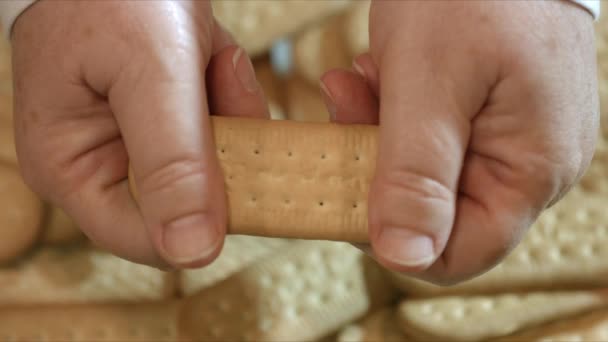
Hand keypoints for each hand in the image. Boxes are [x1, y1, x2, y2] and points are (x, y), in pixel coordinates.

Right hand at [11, 1, 269, 267]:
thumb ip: (172, 161)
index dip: (201, 220)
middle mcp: (105, 165)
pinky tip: (211, 54)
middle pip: (190, 200)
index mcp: (74, 169)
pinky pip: (220, 127)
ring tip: (208, 56)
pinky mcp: (172, 120)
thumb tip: (193, 252)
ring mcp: (142, 142)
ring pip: (216, 162)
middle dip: (220, 142)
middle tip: (217, 80)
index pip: (145, 238)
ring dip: (228, 108)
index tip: (244, 174)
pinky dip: (228, 90)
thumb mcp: (149, 75)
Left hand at [321, 0, 598, 283]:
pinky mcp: (484, 120)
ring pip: (421, 176)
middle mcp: (526, 168)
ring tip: (362, 81)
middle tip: (347, 107)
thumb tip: (404, 256)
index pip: (456, 253)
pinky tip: (381, 76)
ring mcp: (506, 142)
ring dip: (378, 134)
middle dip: (377, 168)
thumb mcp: (431, 83)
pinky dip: (393, 116)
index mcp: (530, 171)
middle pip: (432, 214)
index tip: (346, 189)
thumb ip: (416, 174)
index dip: (393, 236)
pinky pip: (426, 142)